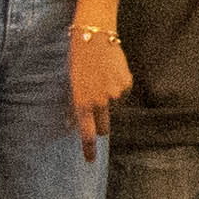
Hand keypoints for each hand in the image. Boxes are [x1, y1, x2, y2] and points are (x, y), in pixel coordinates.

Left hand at [68, 28, 133, 145]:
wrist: (95, 37)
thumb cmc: (78, 59)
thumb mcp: (72, 83)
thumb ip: (76, 104)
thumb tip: (75, 122)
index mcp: (82, 103)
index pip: (87, 133)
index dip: (89, 149)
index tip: (90, 161)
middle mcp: (100, 102)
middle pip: (105, 127)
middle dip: (102, 125)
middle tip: (98, 113)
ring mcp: (115, 93)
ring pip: (114, 105)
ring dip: (109, 97)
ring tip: (101, 77)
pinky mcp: (126, 83)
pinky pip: (123, 92)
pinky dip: (118, 85)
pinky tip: (111, 71)